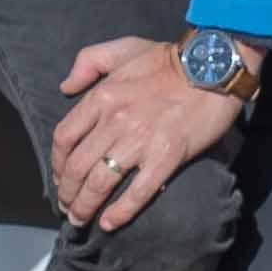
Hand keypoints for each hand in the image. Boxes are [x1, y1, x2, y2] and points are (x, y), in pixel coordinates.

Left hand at [50, 38, 239, 230]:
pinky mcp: (166, 156)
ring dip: (85, 206)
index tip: (60, 178)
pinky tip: (109, 223)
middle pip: (77, 167)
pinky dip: (120, 212)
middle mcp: (115, 120)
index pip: (64, 137)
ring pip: (100, 183)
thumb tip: (65, 87)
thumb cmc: (170, 60)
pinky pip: (137, 192)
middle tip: (68, 207)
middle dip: (67, 193)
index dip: (57, 164)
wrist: (214, 66)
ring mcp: (140, 141)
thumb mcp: (124, 48)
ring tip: (81, 220)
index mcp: (103, 96)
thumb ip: (89, 61)